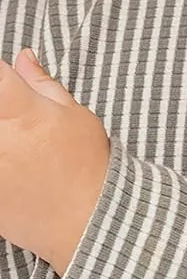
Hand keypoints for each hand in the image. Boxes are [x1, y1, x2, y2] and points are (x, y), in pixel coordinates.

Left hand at [0, 50, 109, 273]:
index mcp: (22, 113)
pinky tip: (14, 164)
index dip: (1, 75)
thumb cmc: (86, 166)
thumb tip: (23, 58)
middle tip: (14, 117)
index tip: (6, 81)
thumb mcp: (75, 117)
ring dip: (4, 134)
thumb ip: (42, 85)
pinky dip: (2, 158)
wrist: (83, 221)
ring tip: (18, 144)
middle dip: (3, 107)